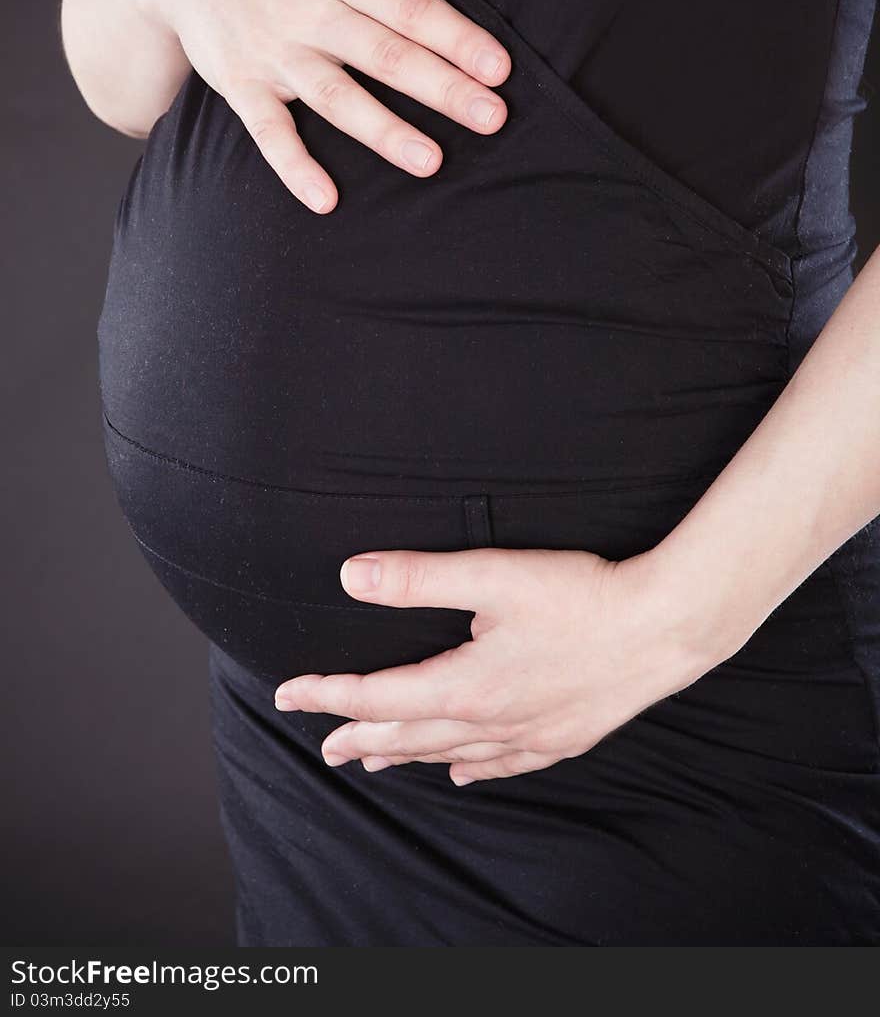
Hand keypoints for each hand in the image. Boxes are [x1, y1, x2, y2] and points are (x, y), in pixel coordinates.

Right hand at [130, 0, 509, 211]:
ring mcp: (274, 55)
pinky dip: (294, 167)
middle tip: (492, 118)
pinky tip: (326, 200)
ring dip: (385, 132)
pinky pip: (269, 133)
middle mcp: (308, 14)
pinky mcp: (242, 86)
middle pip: (384, 55)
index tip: (499, 67)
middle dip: (441, 89)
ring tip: (432, 162)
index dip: (455, 36)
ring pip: (337, 99)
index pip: (407, 6)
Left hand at [274, 543, 740, 784]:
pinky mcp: (562, 737)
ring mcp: (528, 735)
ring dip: (404, 756)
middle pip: (407, 735)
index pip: (376, 697)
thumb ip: (418, 577)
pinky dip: (471, 768)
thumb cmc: (582, 597)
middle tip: (323, 744)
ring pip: (449, 753)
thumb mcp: (493, 576)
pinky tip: (463, 773)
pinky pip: (503, 764)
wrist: (666, 627)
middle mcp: (489, 721)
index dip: (328, 695)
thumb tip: (350, 576)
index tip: (288, 692)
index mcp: (464, 685)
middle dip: (357, 736)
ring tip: (372, 761)